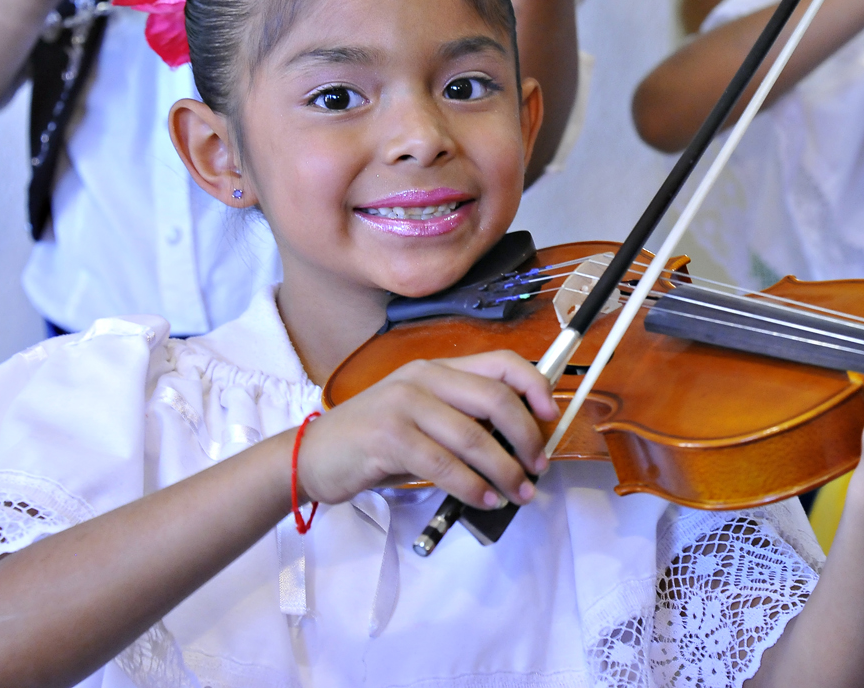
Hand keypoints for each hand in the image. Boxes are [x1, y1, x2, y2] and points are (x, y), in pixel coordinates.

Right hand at [295, 350, 557, 508]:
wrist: (311, 457)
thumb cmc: (373, 442)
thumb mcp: (421, 418)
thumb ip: (462, 419)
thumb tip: (518, 443)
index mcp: (436, 368)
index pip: (501, 362)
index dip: (535, 386)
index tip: (552, 415)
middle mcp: (422, 378)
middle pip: (495, 398)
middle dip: (526, 437)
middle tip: (538, 467)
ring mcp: (404, 404)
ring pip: (474, 436)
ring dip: (505, 470)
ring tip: (519, 493)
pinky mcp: (388, 437)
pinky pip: (445, 464)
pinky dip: (472, 486)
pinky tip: (485, 500)